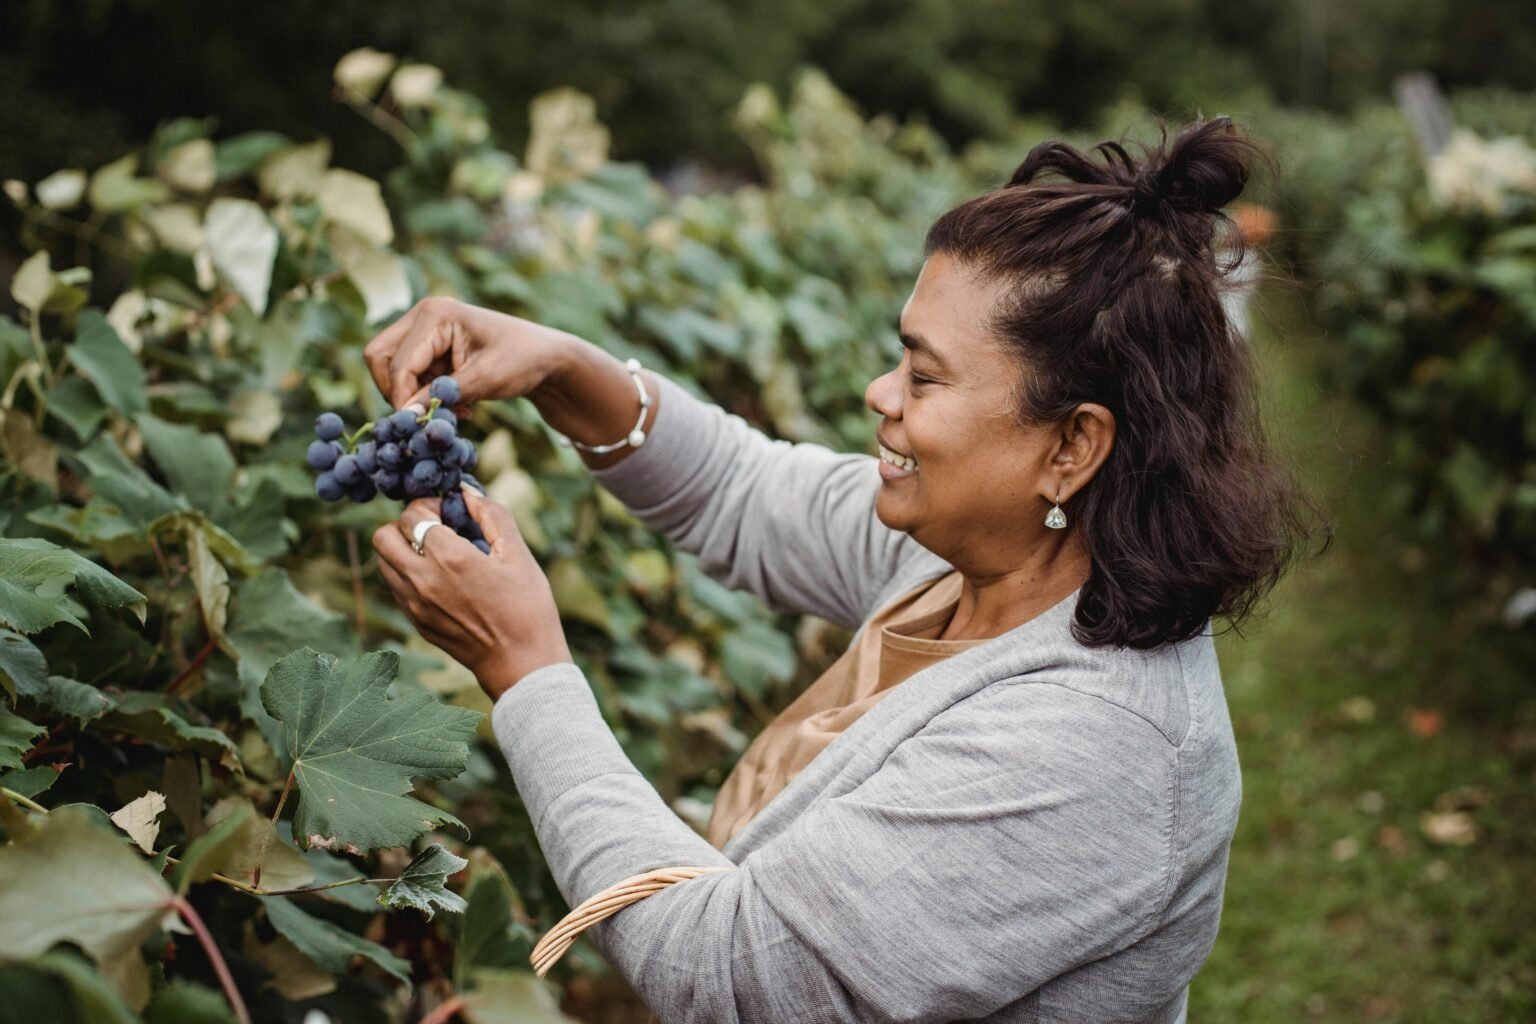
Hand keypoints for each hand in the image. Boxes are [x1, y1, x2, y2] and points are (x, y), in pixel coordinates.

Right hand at [363, 296, 576, 412]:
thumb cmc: (523, 361)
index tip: (420, 425)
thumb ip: (443, 396)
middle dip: (400, 392)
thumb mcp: (486, 380)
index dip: (403, 397)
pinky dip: (429, 395)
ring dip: (418, 396)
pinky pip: (412, 376)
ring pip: (393, 370)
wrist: (547, 358)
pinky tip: (461, 403)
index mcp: (436, 314)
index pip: (398, 362)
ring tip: (457, 409)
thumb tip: (407, 417)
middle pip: (380, 358)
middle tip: (428, 416)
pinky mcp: (430, 347)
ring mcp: (425, 330)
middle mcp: (424, 315)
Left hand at [372, 490, 571, 700]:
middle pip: (383, 536)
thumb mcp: (518, 555)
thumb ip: (493, 516)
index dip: (429, 504)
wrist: (521, 664)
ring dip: (401, 549)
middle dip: (405, 524)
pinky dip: (406, 573)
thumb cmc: (527, 608)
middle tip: (434, 528)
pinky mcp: (416, 622)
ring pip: (383, 562)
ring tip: (434, 552)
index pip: (413, 514)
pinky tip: (438, 577)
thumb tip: (468, 493)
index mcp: (450, 557)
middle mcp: (423, 580)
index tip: (450, 511)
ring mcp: (415, 604)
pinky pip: (395, 586)